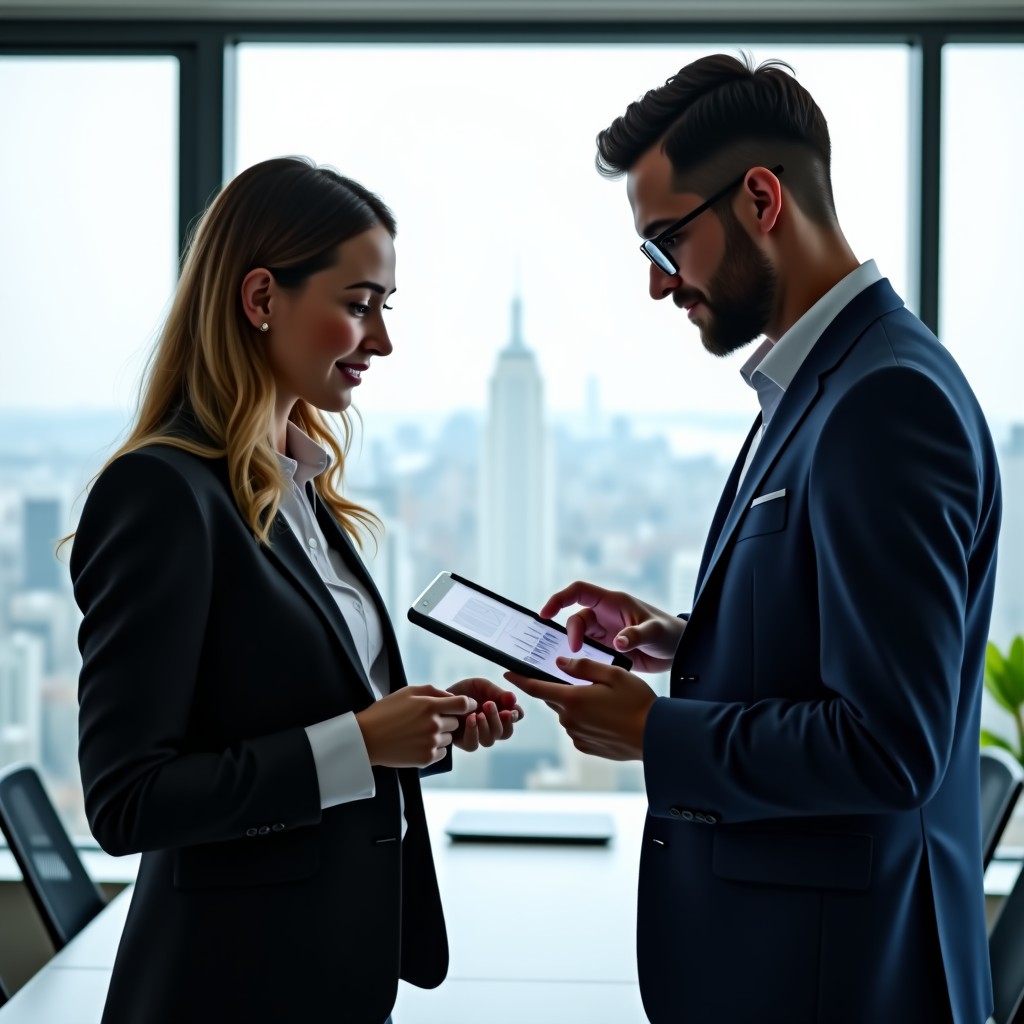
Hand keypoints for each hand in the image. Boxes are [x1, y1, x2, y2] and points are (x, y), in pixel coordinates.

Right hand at [355, 685, 475, 767]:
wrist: (366, 739)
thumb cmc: (386, 712)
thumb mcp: (407, 692)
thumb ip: (433, 691)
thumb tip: (452, 697)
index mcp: (429, 706)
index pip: (463, 704)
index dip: (467, 704)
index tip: (465, 706)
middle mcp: (433, 725)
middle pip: (456, 722)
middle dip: (446, 719)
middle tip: (427, 720)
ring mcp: (431, 743)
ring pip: (449, 738)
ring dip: (440, 735)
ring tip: (419, 732)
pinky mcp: (426, 759)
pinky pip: (442, 752)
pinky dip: (435, 748)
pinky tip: (418, 743)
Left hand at [447, 677, 523, 751]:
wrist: (440, 696)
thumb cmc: (464, 691)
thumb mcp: (481, 686)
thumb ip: (497, 692)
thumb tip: (513, 699)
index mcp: (501, 712)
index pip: (516, 717)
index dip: (515, 715)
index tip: (509, 709)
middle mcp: (492, 727)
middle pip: (505, 733)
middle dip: (499, 720)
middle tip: (489, 705)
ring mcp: (479, 736)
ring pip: (490, 741)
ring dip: (486, 727)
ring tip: (478, 713)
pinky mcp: (464, 742)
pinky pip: (473, 745)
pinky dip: (473, 732)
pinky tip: (470, 719)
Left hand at [505, 658, 656, 760]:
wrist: (656, 738)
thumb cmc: (637, 703)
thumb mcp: (613, 675)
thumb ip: (583, 667)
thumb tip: (559, 664)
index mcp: (572, 699)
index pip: (536, 688)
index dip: (520, 679)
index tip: (508, 672)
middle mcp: (569, 720)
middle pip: (555, 699)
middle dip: (562, 689)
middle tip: (584, 682)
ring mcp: (576, 735)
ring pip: (567, 714)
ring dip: (577, 705)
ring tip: (605, 701)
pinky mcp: (586, 747)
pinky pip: (578, 728)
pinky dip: (586, 720)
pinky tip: (606, 717)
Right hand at [540, 581, 683, 673]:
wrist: (680, 651)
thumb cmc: (670, 633)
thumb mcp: (655, 632)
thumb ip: (636, 635)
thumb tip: (618, 643)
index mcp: (613, 603)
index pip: (579, 592)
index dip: (559, 599)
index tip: (545, 614)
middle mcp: (605, 615)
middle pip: (575, 618)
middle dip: (571, 634)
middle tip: (576, 651)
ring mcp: (606, 633)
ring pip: (580, 637)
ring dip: (576, 648)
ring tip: (578, 663)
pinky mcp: (608, 649)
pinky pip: (588, 652)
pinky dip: (583, 660)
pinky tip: (583, 671)